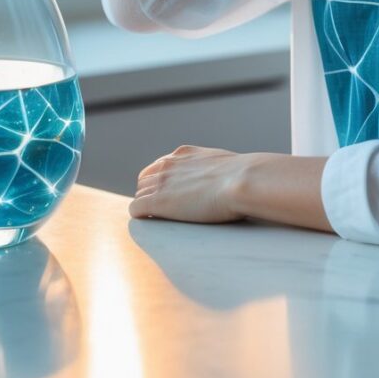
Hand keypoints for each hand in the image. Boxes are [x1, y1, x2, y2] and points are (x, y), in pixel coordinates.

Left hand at [128, 144, 248, 224]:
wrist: (242, 180)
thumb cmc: (242, 175)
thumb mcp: (224, 164)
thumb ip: (214, 168)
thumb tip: (225, 178)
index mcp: (183, 154)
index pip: (159, 166)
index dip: (161, 181)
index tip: (167, 193)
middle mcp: (168, 164)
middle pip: (145, 180)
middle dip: (150, 193)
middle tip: (161, 209)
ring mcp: (161, 182)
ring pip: (139, 194)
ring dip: (146, 205)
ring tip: (158, 219)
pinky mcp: (157, 202)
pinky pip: (136, 209)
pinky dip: (141, 216)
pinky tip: (151, 223)